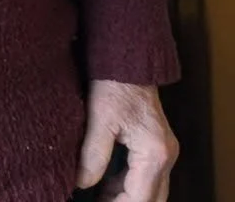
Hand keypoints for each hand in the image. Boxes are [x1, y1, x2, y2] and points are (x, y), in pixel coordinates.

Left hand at [76, 80, 177, 200]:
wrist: (128, 58)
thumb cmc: (114, 83)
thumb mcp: (99, 117)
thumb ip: (92, 154)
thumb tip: (81, 183)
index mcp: (154, 154)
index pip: (139, 199)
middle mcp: (166, 158)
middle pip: (150, 200)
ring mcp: (163, 152)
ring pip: (149, 190)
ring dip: (124, 196)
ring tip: (95, 196)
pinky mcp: (156, 146)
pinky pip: (144, 176)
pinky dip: (126, 184)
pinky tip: (104, 184)